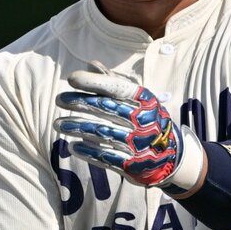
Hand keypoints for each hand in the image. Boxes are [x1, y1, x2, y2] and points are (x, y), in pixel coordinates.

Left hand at [55, 69, 203, 190]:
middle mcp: (144, 120)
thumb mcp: (138, 99)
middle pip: (107, 109)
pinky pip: (108, 157)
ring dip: (79, 128)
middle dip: (81, 103)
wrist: (172, 156)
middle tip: (60, 99)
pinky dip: (89, 152)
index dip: (94, 82)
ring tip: (58, 125)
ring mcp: (140, 144)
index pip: (117, 88)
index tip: (72, 78)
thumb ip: (114, 82)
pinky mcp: (134, 165)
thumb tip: (91, 64)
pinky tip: (73, 146)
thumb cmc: (146, 120)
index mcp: (145, 100)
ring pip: (104, 133)